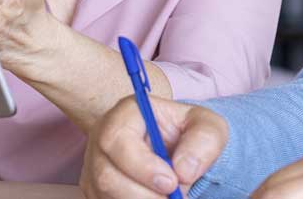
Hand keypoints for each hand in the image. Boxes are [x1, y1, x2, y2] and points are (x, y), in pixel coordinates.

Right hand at [81, 95, 227, 198]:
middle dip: (145, 194)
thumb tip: (183, 171)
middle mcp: (103, 138)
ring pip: (106, 195)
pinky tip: (154, 197)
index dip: (142, 166)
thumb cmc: (189, 131)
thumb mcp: (208, 126)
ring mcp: (94, 166)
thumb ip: (203, 141)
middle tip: (174, 197)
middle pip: (107, 176)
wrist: (178, 148)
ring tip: (168, 197)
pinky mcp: (96, 189)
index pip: (117, 140)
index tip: (172, 182)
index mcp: (126, 113)